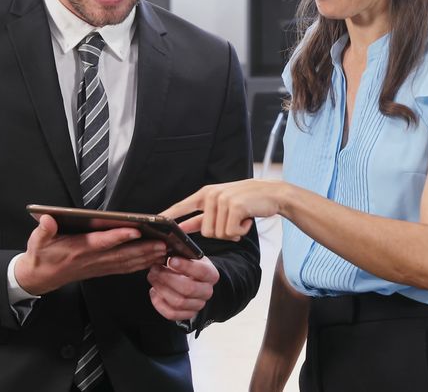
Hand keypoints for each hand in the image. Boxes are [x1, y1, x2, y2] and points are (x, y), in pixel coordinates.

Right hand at [15, 214, 168, 294]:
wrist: (40, 278)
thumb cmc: (41, 256)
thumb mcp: (37, 241)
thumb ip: (44, 231)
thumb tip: (47, 219)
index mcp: (77, 249)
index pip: (101, 242)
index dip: (118, 237)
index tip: (135, 230)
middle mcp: (92, 259)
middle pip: (121, 254)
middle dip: (143, 249)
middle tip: (163, 243)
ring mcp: (98, 267)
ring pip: (126, 263)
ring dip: (146, 258)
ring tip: (165, 250)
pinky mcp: (102, 270)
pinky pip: (124, 268)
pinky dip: (140, 265)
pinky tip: (153, 260)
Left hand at [148, 256, 219, 321]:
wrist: (195, 281)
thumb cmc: (190, 266)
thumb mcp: (190, 256)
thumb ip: (181, 254)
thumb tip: (166, 251)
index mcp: (211, 274)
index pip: (201, 271)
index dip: (185, 266)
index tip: (170, 260)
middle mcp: (207, 291)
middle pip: (188, 289)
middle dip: (167, 278)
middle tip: (155, 269)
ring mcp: (198, 305)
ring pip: (178, 302)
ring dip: (161, 289)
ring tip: (152, 277)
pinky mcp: (188, 314)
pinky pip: (171, 314)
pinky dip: (159, 304)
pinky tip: (154, 291)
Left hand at [161, 179, 286, 240]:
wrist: (273, 194)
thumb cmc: (248, 202)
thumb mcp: (223, 205)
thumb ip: (203, 216)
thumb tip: (183, 228)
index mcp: (206, 193)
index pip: (182, 206)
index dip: (168, 216)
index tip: (153, 223)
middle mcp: (211, 194)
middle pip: (206, 232)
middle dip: (222, 233)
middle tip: (235, 222)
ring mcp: (223, 199)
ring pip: (218, 234)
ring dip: (233, 232)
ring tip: (242, 218)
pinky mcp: (235, 206)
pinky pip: (231, 233)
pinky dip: (242, 231)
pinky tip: (248, 219)